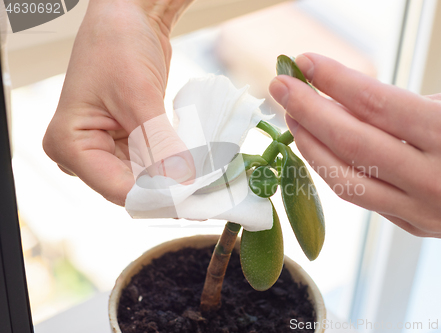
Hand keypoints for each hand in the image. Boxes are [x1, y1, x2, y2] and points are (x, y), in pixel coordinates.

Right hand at [43, 0, 195, 205]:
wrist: (128, 17)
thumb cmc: (118, 43)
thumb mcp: (139, 96)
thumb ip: (159, 144)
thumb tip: (182, 182)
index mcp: (69, 143)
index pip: (116, 187)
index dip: (155, 198)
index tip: (190, 201)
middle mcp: (83, 151)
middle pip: (130, 187)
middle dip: (167, 191)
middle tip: (204, 197)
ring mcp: (104, 147)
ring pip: (144, 178)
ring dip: (173, 180)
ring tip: (205, 183)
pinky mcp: (125, 141)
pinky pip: (152, 162)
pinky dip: (173, 165)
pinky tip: (195, 168)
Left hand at [269, 53, 440, 244]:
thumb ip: (402, 113)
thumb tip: (344, 105)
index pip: (375, 104)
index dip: (333, 81)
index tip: (304, 63)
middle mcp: (437, 178)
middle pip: (351, 142)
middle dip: (307, 110)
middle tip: (280, 88)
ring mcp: (424, 210)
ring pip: (346, 179)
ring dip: (310, 145)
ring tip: (291, 118)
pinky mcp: (415, 227)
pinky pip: (361, 196)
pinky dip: (332, 169)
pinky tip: (317, 148)